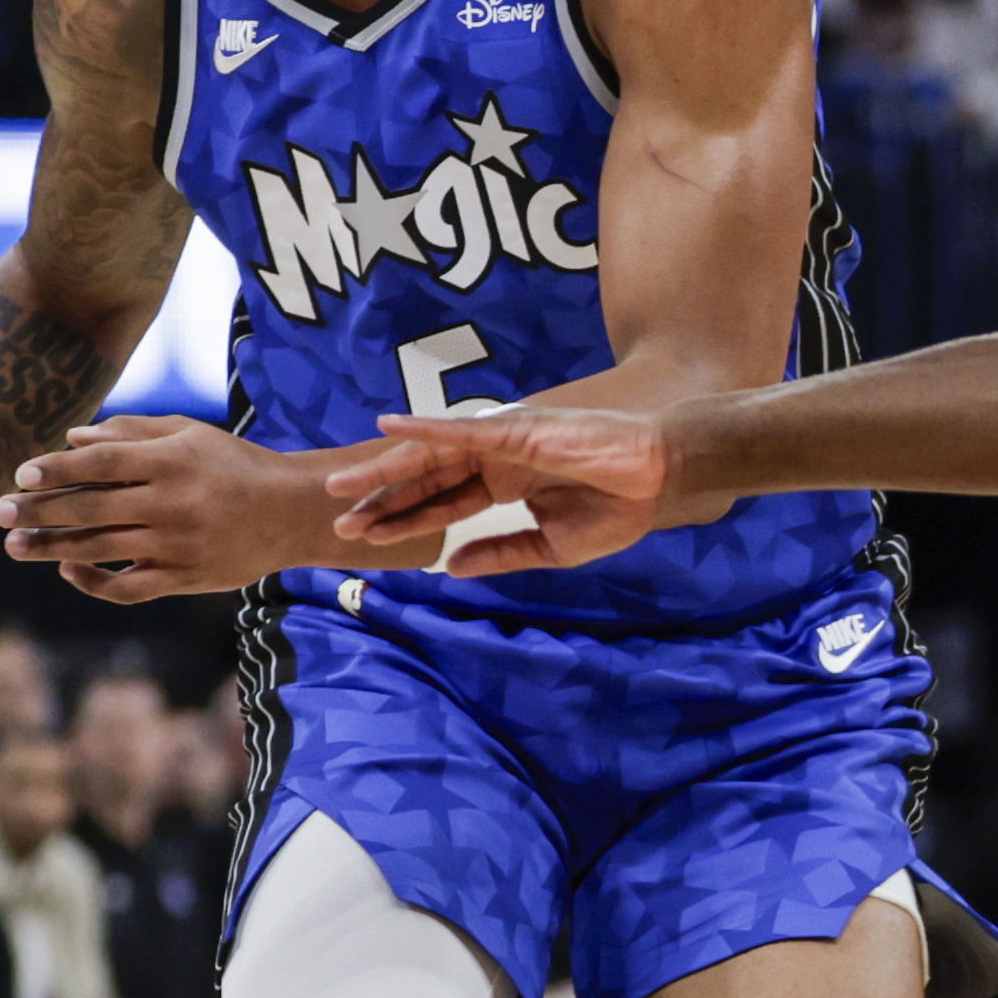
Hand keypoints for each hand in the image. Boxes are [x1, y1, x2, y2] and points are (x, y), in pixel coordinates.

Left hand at [0, 415, 338, 598]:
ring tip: (15, 545)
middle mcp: (173, 503)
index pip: (100, 464)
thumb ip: (132, 432)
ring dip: (51, 548)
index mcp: (173, 462)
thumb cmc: (235, 465)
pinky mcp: (185, 577)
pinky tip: (68, 569)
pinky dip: (93, 581)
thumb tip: (71, 438)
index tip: (21, 475)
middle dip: (39, 511)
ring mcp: (178, 545)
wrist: (292, 513)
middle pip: (90, 508)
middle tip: (0, 513)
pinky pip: (127, 587)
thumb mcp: (191, 435)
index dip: (56, 470)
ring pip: (100, 549)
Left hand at [331, 404, 680, 575]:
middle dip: (382, 500)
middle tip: (339, 520)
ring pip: (431, 455)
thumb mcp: (550, 546)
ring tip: (342, 486)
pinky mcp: (513, 429)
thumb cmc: (616, 509)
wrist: (657, 479)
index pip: (443, 505)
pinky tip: (389, 428)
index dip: (405, 521)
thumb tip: (450, 569)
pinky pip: (460, 429)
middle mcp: (494, 461)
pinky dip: (423, 427)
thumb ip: (500, 554)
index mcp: (504, 486)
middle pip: (426, 480)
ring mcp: (500, 442)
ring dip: (386, 469)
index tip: (367, 539)